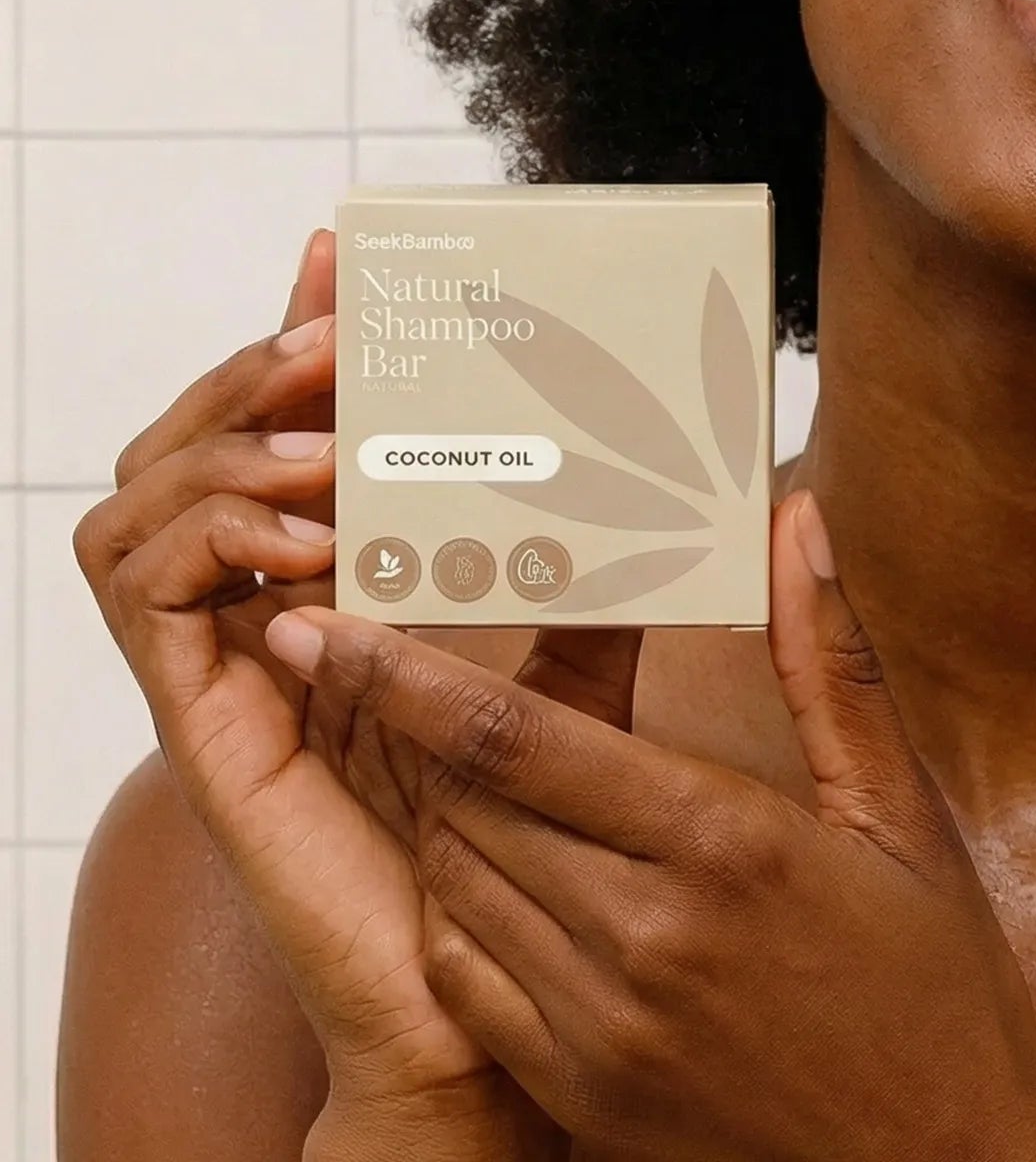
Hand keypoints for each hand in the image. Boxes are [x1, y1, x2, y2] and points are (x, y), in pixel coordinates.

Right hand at [74, 229, 564, 1155]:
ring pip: (136, 503)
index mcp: (332, 590)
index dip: (292, 333)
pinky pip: (144, 594)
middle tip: (330, 335)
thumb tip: (680, 481)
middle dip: (247, 370)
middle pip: (185, 448)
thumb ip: (595, 587)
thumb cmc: (524, 838)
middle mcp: (260, 617)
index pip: (282, 433)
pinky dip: (212, 532)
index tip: (340, 250)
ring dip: (223, 444)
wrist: (483, 1003)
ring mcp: (219, 671)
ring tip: (327, 439)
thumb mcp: (572, 676)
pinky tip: (307, 529)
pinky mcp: (200, 728)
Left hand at [263, 490, 1035, 1161]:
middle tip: (353, 654)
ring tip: (404, 737)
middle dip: (394, 723)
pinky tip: (472, 853)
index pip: (516, 741)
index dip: (404, 677)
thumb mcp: (898, 809)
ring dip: (424, 804)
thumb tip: (795, 522)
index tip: (326, 627)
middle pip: (463, 805)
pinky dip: (451, 902)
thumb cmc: (934, 978)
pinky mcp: (582, 1089)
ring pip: (455, 885)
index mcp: (723, 844)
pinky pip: (469, 976)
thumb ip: (829, 659)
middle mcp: (643, 936)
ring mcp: (601, 1025)